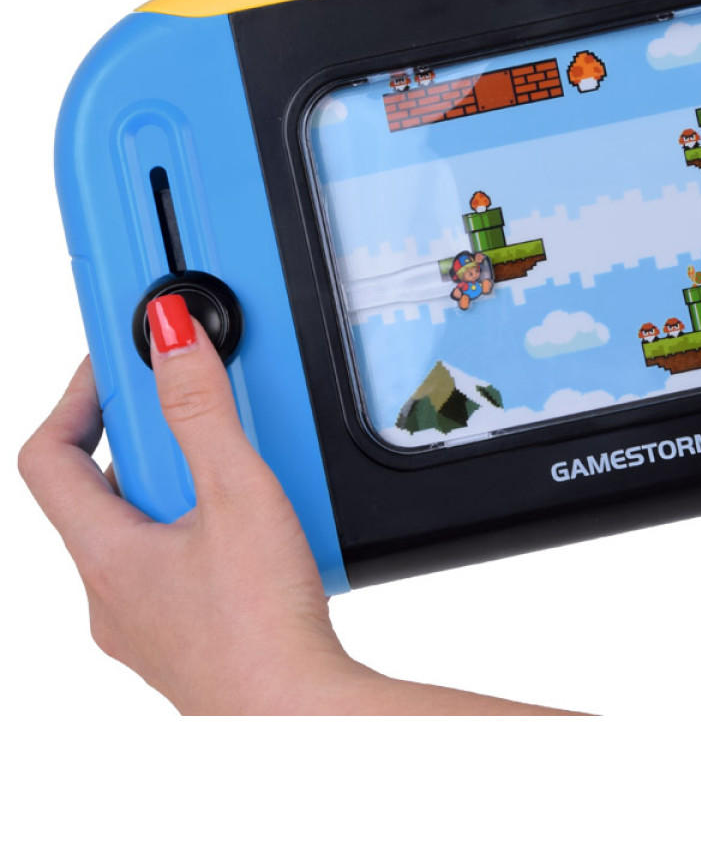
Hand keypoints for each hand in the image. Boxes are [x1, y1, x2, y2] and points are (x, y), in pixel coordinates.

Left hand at [20, 296, 565, 713]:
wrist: (298, 715)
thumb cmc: (260, 628)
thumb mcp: (236, 492)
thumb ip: (202, 408)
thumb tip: (169, 338)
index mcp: (105, 555)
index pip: (49, 458)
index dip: (78, 399)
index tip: (116, 366)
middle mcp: (112, 593)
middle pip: (102, 490)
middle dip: (150, 440)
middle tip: (196, 409)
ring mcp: (147, 622)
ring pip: (142, 530)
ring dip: (182, 486)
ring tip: (241, 470)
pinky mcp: (188, 637)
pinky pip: (177, 564)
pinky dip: (205, 529)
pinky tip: (256, 531)